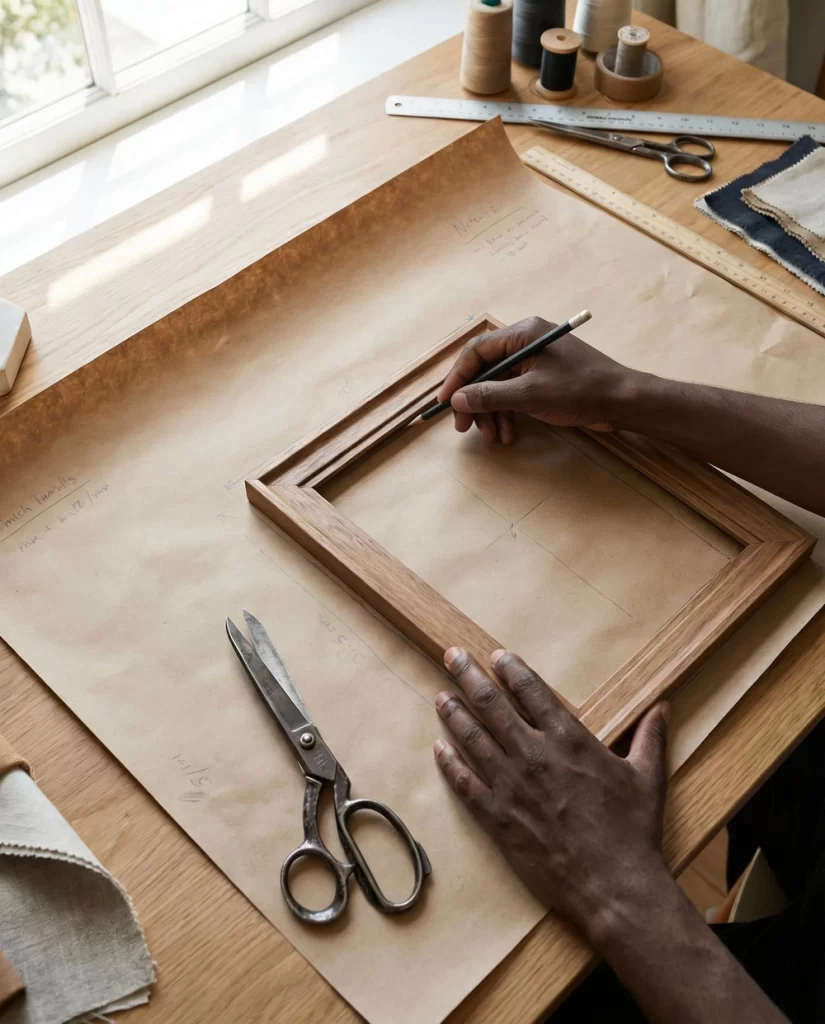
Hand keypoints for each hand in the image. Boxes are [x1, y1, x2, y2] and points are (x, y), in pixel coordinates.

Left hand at [433, 647, 670, 940]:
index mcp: (569, 740)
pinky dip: (449, 764)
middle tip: (452, 656)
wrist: (613, 886)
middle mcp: (535, 756)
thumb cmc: (632, 832)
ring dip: (454, 714)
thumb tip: (663, 707)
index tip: (497, 656)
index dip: (511, 670)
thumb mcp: (648, 777)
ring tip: (441, 696)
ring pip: (473, 739)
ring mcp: (512, 786)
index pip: (532, 692)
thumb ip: (650, 737)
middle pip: (492, 705)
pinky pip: (465, 784)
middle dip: (469, 676)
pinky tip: (439, 749)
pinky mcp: (498, 817)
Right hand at [435, 316, 642, 442]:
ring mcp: (535, 361)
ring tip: (493, 438)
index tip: (446, 404)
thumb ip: (490, 395)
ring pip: (499, 386)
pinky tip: (509, 435)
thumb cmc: (580, 390)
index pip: (477, 352)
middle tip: (464, 428)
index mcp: (523, 334)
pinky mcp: (543, 379)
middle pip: (485, 371)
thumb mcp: (530, 394)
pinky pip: (514, 394)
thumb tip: (457, 399)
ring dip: (491, 413)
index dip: (457, 378)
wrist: (623, 401)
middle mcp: (526, 342)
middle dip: (474, 401)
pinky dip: (508, 414)